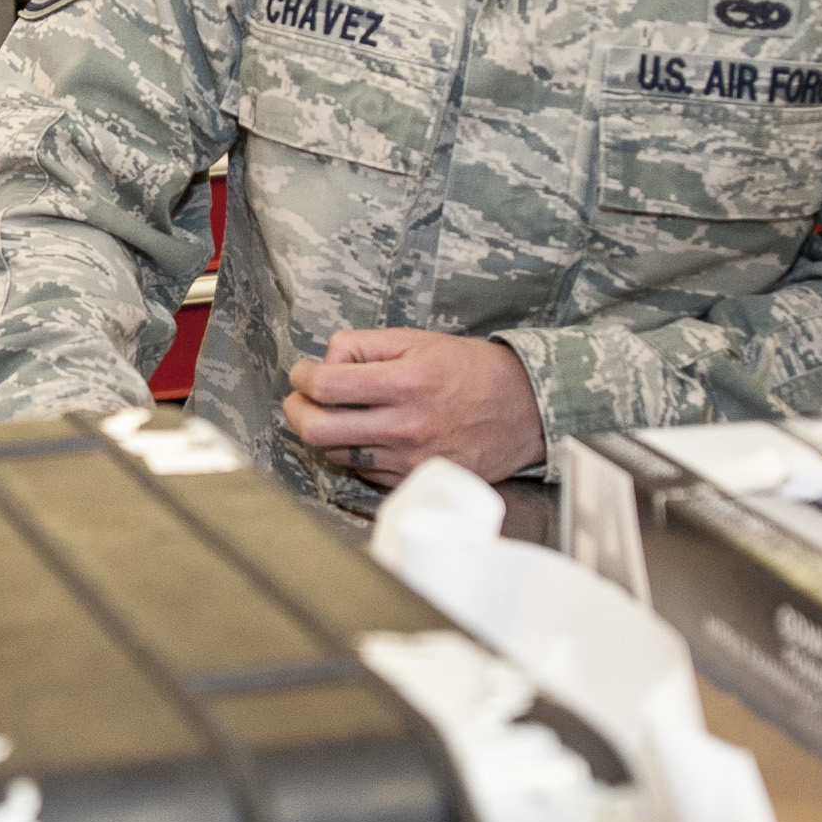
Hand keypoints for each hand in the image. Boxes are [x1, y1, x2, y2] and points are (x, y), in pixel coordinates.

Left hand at [284, 330, 543, 484]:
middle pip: (316, 430)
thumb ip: (363, 346)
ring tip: (335, 415)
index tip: (303, 372)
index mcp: (406, 383)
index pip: (324, 386)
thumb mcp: (418, 340)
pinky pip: (363, 473)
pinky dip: (354, 454)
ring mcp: (410, 460)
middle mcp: (406, 426)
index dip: (300, 376)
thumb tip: (322, 363)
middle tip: (301, 398)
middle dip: (296, 410)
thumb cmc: (469, 370)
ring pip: (336, 454)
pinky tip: (365, 436)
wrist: (525, 411)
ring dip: (325, 433)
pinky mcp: (417, 481)